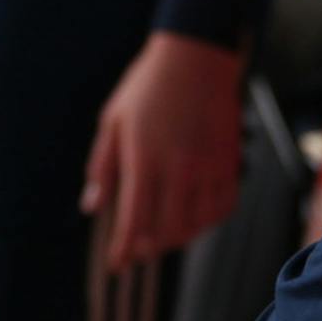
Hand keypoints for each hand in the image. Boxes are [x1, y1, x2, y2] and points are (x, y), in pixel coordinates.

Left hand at [81, 30, 243, 271]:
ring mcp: (208, 167)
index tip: (117, 264)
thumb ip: (103, 167)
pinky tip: (195, 217)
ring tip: (162, 235)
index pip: (133, 219)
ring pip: (197, 224)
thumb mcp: (113, 121)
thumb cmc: (147, 86)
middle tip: (138, 249)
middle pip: (167, 230)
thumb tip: (91, 206)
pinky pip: (224, 207)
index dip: (124, 248)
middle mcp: (178, 169)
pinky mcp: (229, 162)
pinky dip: (208, 221)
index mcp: (144, 159)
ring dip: (178, 237)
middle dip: (149, 247)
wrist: (196, 56)